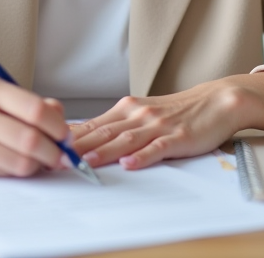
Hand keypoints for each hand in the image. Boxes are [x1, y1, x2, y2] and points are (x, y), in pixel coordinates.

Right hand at [0, 73, 70, 177]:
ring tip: (43, 160)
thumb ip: (31, 102)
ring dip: (40, 164)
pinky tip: (22, 163)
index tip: (65, 134)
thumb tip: (61, 121)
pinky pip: (4, 172)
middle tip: (63, 155)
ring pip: (19, 161)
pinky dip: (20, 171)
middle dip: (54, 151)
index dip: (57, 126)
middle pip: (29, 139)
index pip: (34, 109)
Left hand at [70, 78, 247, 170]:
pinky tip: (131, 163)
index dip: (68, 138)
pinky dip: (143, 156)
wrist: (216, 101)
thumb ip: (116, 126)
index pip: (92, 125)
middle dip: (78, 147)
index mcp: (126, 109)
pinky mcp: (178, 137)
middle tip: (55, 158)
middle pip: (103, 132)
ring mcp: (158, 126)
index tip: (46, 147)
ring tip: (85, 161)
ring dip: (104, 151)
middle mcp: (138, 114)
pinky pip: (158, 147)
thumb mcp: (143, 114)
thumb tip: (84, 139)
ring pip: (125, 139)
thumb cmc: (178, 111)